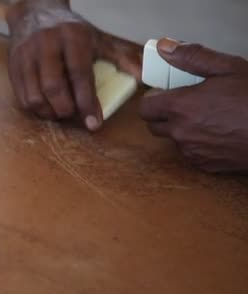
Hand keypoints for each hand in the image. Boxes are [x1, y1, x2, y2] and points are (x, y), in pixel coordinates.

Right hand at [6, 0, 141, 130]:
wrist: (35, 12)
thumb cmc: (70, 30)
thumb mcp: (98, 38)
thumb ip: (121, 58)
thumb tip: (142, 77)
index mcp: (72, 37)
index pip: (79, 74)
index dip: (87, 102)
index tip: (94, 123)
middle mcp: (46, 44)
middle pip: (54, 88)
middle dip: (66, 110)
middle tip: (74, 115)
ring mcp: (26, 55)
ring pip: (34, 96)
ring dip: (49, 112)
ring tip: (60, 112)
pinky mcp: (13, 65)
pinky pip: (22, 97)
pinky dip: (35, 109)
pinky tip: (46, 106)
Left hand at [140, 39, 247, 172]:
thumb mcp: (228, 68)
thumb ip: (192, 57)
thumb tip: (165, 48)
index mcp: (181, 107)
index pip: (145, 108)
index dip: (154, 98)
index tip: (166, 92)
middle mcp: (182, 133)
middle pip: (154, 126)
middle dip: (163, 113)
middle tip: (186, 101)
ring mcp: (193, 151)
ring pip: (174, 139)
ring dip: (182, 128)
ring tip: (209, 115)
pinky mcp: (206, 165)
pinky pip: (191, 153)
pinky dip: (198, 143)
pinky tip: (219, 131)